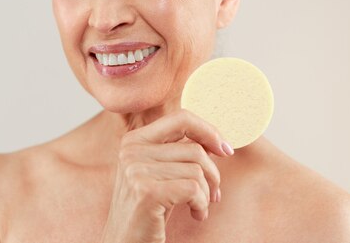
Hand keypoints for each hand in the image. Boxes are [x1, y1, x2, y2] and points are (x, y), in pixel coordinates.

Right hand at [100, 109, 233, 242]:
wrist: (125, 242)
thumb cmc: (147, 210)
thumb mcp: (158, 174)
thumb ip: (177, 152)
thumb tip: (215, 140)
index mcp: (134, 140)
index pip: (181, 118)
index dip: (208, 130)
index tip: (224, 149)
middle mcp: (132, 150)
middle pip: (195, 149)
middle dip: (213, 174)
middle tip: (213, 194)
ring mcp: (136, 170)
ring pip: (197, 170)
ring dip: (206, 194)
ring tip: (198, 207)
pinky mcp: (146, 191)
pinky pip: (193, 189)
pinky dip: (201, 205)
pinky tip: (195, 214)